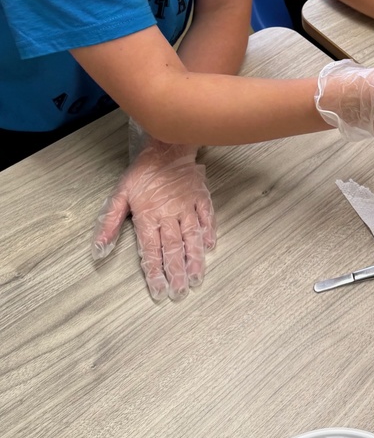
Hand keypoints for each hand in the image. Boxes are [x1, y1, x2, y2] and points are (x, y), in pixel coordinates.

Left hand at [91, 136, 215, 301]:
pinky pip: (206, 218)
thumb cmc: (142, 171)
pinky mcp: (200, 197)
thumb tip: (99, 249)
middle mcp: (169, 215)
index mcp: (148, 216)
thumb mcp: (119, 194)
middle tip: (180, 291)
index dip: (155, 272)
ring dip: (194, 259)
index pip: (151, 251)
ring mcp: (187, 206)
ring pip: (192, 237)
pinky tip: (210, 246)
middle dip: (176, 272)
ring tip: (196, 277)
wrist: (167, 146)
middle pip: (173, 249)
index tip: (159, 290)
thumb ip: (109, 222)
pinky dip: (208, 232)